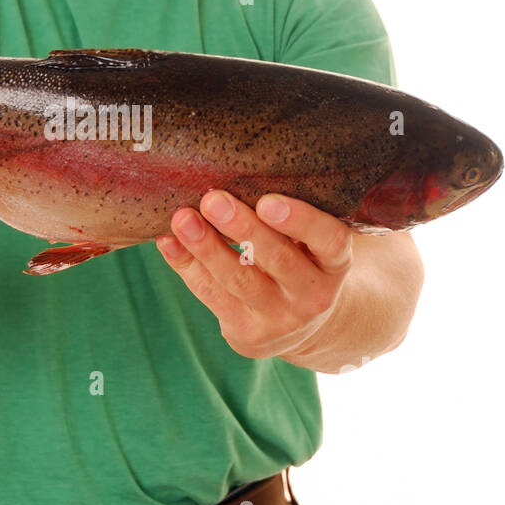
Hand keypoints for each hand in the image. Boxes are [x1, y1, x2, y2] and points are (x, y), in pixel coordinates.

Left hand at [155, 190, 353, 360]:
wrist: (301, 326)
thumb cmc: (301, 262)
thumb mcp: (311, 243)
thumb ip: (288, 214)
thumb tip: (235, 171)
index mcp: (335, 264)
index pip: (329, 240)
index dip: (301, 221)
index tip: (267, 201)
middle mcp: (313, 295)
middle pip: (277, 260)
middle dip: (242, 228)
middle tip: (214, 200)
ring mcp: (279, 318)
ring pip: (239, 280)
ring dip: (207, 247)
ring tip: (183, 218)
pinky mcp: (246, 333)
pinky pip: (211, 295)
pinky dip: (185, 266)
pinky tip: (168, 242)